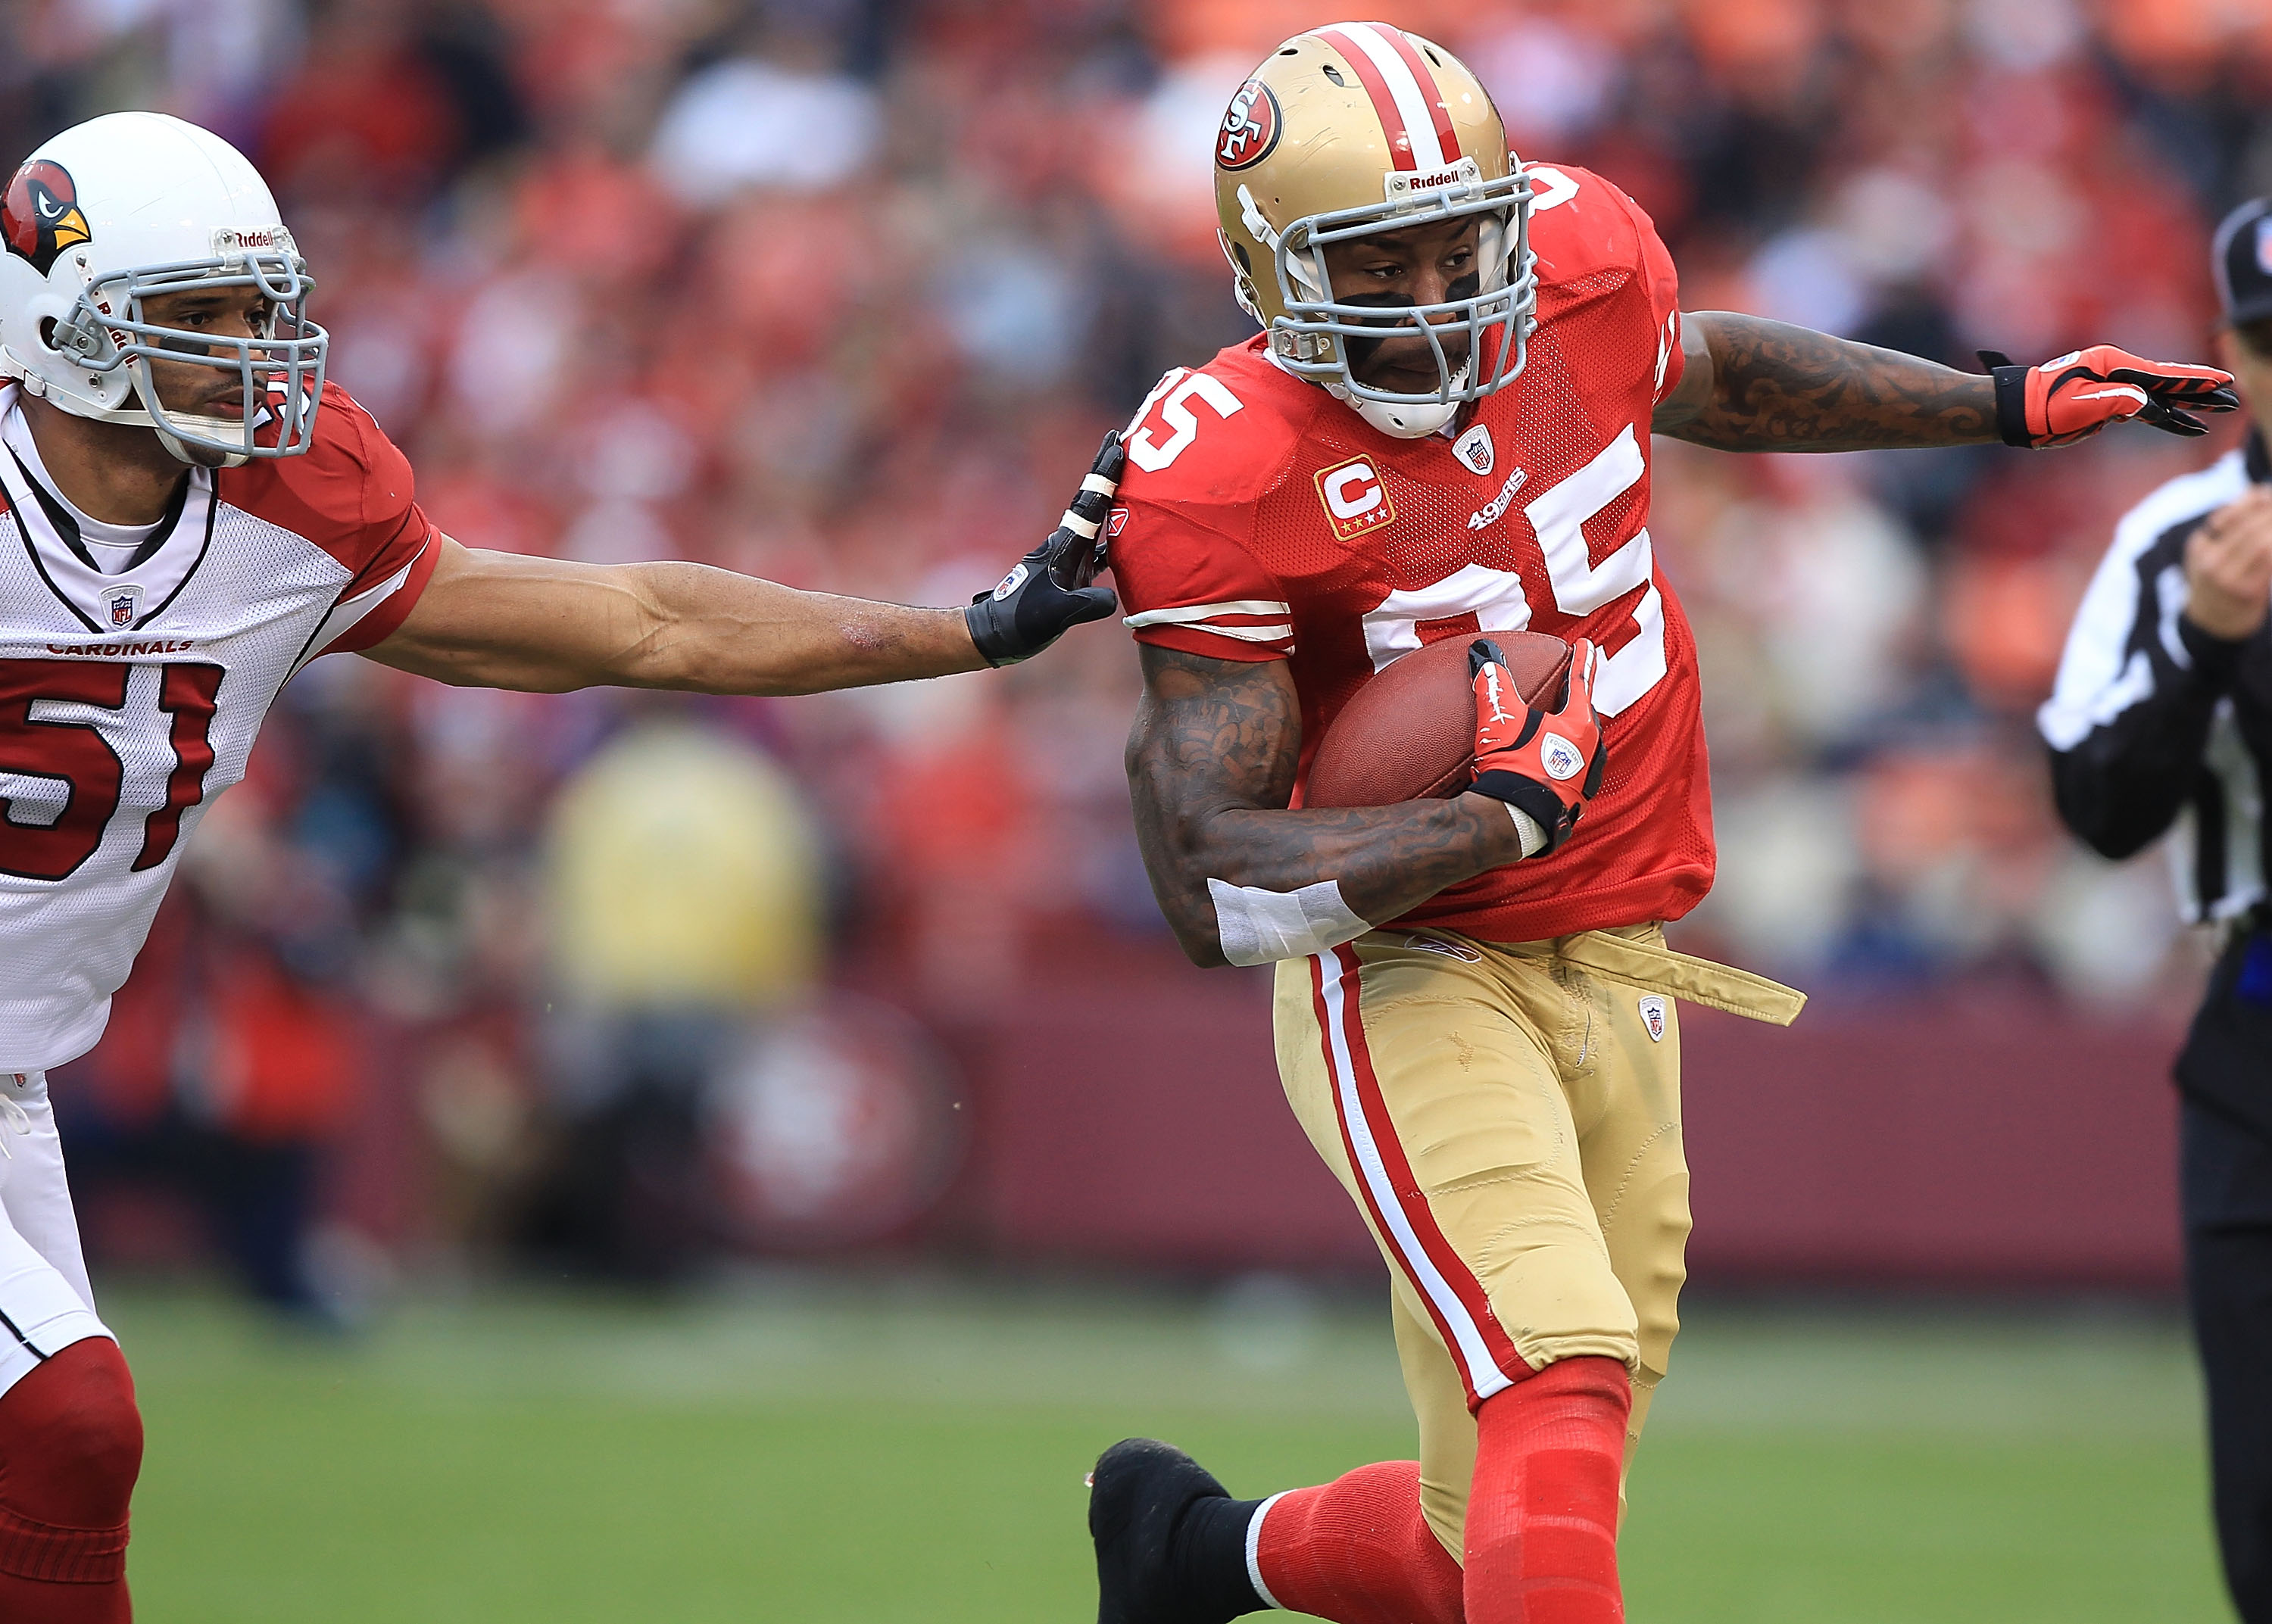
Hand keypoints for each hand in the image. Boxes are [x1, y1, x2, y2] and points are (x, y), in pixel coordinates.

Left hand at [964, 432, 1123, 665]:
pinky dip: (1115, 532)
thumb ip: (1084, 606)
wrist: (998, 633)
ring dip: (1112, 496)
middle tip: (1121, 437)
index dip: (1105, 476)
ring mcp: (1069, 557)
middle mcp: (1068, 545)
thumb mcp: (1055, 616)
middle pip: (1092, 500)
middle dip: (1106, 470)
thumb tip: (1113, 600)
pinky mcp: (1072, 573)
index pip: (1090, 505)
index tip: (1118, 446)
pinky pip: (1100, 544)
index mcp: (1065, 548)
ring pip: (1096, 518)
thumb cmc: (1021, 623)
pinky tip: (1130, 532)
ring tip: (1131, 474)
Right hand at [1464, 637, 1605, 855]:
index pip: (1580, 682)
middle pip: (1586, 716)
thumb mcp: (1500, 719)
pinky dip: (1564, 763)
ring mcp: (1586, 778)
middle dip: (1579, 701)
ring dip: (1573, 735)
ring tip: (1561, 729)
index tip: (1586, 645)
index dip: (1581, 661)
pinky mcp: (1576, 801)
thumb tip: (1484, 653)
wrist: (1515, 820)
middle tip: (1572, 689)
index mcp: (1579, 725)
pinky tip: (1551, 766)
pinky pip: (1574, 772)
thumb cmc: (1513, 765)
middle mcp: (1591, 751)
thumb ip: (1493, 684)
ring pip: (1584, 746)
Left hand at [1979, 346, 2237, 447]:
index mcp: (2114, 366)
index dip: (2193, 380)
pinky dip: (2166, 418)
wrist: (2015, 412)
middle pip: (2168, 382)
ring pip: (2159, 398)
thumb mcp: (2080, 405)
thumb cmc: (2042, 406)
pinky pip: (2144, 412)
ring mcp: (2113, 389)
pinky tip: (2185, 425)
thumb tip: (2149, 406)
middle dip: (2200, 389)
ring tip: (2217, 410)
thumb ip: (2118, 402)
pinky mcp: (2107, 406)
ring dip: (2188, 406)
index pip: (2162, 375)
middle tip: (2230, 393)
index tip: (2221, 381)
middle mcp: (2117, 374)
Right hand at [2185, 488, 2271, 641]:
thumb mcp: (2210, 552)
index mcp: (2199, 547)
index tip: (2269, 494)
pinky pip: (2270, 561)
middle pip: (2248, 526)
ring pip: (2261, 541)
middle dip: (2271, 513)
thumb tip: (2258, 494)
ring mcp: (2226, 578)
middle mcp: (2208, 562)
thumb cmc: (2218, 580)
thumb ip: (2227, 525)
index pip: (2231, 513)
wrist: (2213, 624)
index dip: (2256, 499)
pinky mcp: (2247, 592)